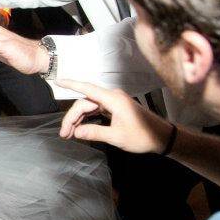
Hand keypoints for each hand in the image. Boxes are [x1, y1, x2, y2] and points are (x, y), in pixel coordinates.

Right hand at [57, 79, 172, 152]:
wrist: (162, 137)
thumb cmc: (143, 136)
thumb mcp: (116, 137)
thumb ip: (94, 132)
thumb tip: (75, 132)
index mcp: (113, 99)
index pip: (86, 89)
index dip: (71, 84)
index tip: (57, 81)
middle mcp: (112, 97)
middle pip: (84, 103)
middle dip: (72, 117)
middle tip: (64, 134)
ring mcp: (113, 102)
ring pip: (88, 107)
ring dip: (78, 120)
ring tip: (69, 134)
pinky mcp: (114, 108)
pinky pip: (95, 110)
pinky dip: (87, 119)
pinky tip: (80, 129)